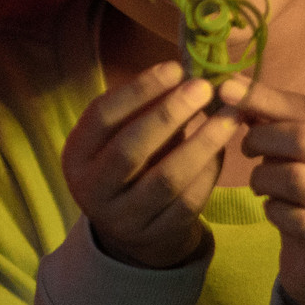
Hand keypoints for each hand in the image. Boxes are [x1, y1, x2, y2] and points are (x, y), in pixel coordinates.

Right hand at [63, 61, 240, 269]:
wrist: (133, 231)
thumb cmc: (130, 165)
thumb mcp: (121, 136)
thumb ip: (144, 108)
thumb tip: (186, 72)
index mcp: (76, 156)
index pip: (101, 117)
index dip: (138, 90)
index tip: (175, 68)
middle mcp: (92, 190)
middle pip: (130, 149)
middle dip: (169, 114)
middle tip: (204, 88)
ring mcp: (123, 218)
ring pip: (166, 178)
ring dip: (201, 143)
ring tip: (229, 116)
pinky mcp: (157, 236)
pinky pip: (188, 201)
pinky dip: (209, 171)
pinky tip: (224, 148)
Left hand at [223, 78, 304, 304]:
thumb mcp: (296, 154)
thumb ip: (271, 120)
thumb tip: (231, 86)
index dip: (267, 98)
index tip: (226, 91)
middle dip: (263, 139)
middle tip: (246, 148)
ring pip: (299, 179)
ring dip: (264, 178)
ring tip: (259, 184)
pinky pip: (299, 221)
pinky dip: (275, 212)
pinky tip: (273, 211)